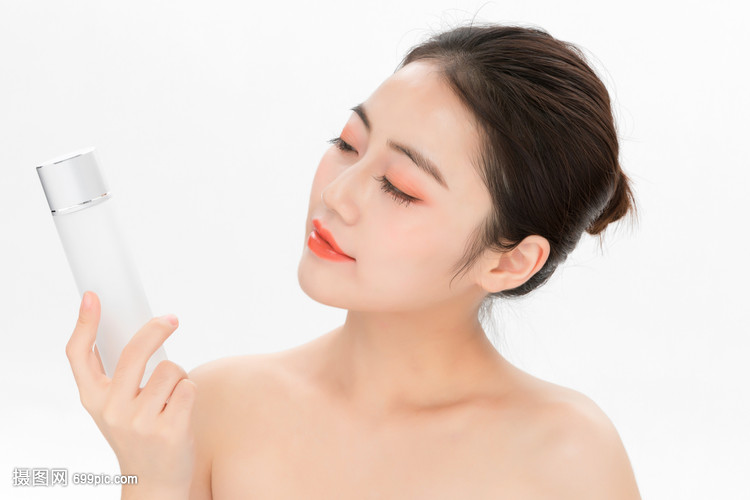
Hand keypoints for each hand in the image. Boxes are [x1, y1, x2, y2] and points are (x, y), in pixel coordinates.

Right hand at [66, 291, 195, 497]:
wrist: (155, 482)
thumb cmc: (139, 435)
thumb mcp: (115, 408)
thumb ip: (118, 376)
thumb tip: (137, 330)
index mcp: (93, 399)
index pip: (79, 356)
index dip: (84, 324)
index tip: (92, 297)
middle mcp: (111, 409)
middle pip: (134, 352)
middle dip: (156, 329)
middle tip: (171, 319)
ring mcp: (139, 421)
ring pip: (170, 369)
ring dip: (179, 376)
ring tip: (172, 397)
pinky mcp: (169, 430)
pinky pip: (188, 387)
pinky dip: (190, 391)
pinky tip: (181, 410)